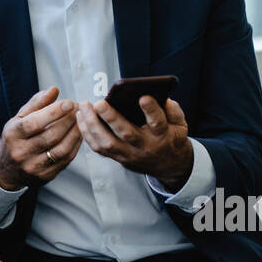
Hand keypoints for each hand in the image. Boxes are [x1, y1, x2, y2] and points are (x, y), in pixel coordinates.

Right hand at [0, 86, 81, 189]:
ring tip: (81, 121)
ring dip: (75, 134)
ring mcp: (33, 167)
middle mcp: (21, 152)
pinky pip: (65, 161)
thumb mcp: (19, 118)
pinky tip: (78, 135)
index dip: (53, 112)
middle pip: (50, 136)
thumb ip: (37, 103)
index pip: (34, 123)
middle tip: (79, 110)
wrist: (5, 169)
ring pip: (60, 150)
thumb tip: (54, 90)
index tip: (69, 103)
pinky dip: (75, 146)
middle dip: (68, 121)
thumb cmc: (15, 138)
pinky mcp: (45, 176)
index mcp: (13, 135)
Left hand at [76, 95, 193, 190]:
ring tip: (84, 107)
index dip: (151, 110)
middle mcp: (144, 146)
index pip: (157, 123)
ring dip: (92, 125)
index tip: (143, 97)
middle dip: (112, 118)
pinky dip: (87, 133)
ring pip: (107, 143)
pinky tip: (81, 117)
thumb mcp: (180, 124)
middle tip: (99, 103)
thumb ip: (173, 110)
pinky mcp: (118, 158)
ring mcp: (129, 154)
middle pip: (127, 134)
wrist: (168, 165)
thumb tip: (163, 98)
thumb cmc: (171, 137)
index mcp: (162, 135)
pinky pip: (98, 148)